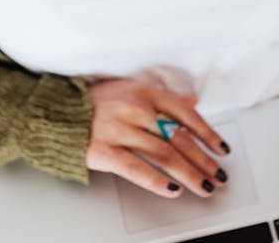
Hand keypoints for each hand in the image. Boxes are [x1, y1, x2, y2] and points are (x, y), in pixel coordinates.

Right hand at [86, 78, 230, 197]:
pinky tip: (173, 189)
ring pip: (164, 154)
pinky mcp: (106, 151)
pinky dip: (157, 181)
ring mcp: (121, 130)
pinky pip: (137, 169)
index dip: (207, 133)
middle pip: (179, 137)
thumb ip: (163, 97)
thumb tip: (192, 102)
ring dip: (189, 173)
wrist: (57, 112)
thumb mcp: (131, 89)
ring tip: (204, 185)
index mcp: (144, 92)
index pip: (185, 114)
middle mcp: (136, 109)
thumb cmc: (95, 101)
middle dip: (203, 159)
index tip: (221, 149)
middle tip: (218, 174)